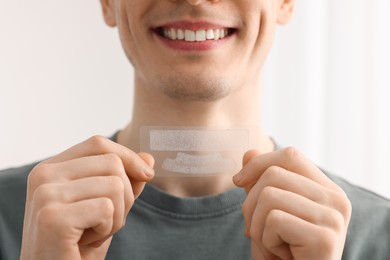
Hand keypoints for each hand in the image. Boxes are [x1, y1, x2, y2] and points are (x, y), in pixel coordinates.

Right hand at [20, 136, 154, 259]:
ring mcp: (45, 195)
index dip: (129, 156)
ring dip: (116, 216)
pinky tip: (85, 241)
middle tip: (105, 221)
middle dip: (125, 195)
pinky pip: (106, 208)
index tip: (147, 175)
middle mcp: (43, 175)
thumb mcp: (106, 206)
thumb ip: (125, 181)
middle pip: (112, 162)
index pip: (98, 144)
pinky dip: (107, 229)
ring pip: (115, 185)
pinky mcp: (52, 217)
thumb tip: (149, 157)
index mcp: (51, 168)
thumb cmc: (78, 243)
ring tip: (93, 232)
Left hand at [233, 147, 350, 259]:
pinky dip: (265, 240)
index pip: (289, 154)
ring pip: (269, 196)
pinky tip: (281, 254)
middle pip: (273, 174)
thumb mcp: (268, 210)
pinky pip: (273, 220)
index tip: (238, 182)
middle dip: (250, 203)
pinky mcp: (324, 238)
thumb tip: (249, 152)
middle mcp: (336, 199)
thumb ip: (261, 181)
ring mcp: (333, 218)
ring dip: (257, 225)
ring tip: (272, 243)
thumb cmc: (284, 248)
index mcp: (326, 188)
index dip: (258, 163)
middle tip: (256, 229)